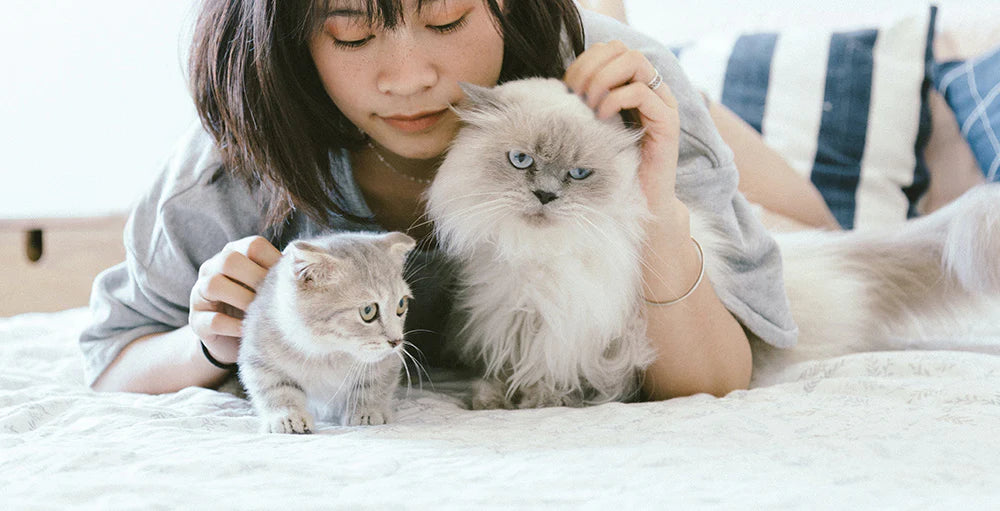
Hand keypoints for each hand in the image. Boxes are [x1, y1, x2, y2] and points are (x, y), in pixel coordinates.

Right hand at [189, 236, 281, 365]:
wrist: (233, 339)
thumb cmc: (257, 305)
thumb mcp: (267, 287)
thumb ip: (279, 276)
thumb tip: (305, 271)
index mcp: (234, 253)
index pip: (253, 245)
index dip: (273, 261)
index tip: (288, 281)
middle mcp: (212, 268)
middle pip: (229, 260)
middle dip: (256, 279)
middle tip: (274, 298)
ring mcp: (200, 293)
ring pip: (214, 285)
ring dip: (242, 300)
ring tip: (260, 314)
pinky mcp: (196, 321)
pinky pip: (212, 320)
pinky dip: (234, 326)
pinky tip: (249, 331)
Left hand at [563, 40, 681, 215]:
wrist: (640, 203)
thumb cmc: (612, 168)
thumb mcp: (593, 129)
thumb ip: (584, 104)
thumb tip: (559, 86)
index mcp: (632, 86)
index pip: (609, 49)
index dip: (584, 61)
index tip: (566, 87)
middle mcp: (650, 88)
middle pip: (621, 49)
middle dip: (591, 67)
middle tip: (576, 95)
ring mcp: (662, 103)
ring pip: (635, 61)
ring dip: (603, 79)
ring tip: (589, 105)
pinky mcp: (667, 122)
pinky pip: (642, 93)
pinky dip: (616, 99)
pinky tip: (601, 118)